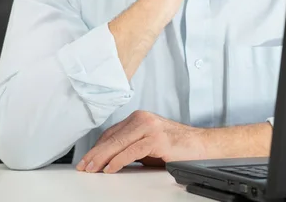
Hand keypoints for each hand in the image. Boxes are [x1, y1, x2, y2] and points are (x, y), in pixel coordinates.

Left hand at [76, 111, 206, 173]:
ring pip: (118, 143)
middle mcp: (143, 119)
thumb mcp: (148, 144)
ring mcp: (150, 127)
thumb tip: (108, 159)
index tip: (86, 159)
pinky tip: (110, 169)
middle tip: (83, 166)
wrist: (202, 145)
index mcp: (140, 118)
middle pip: (112, 137)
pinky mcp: (157, 139)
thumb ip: (130, 145)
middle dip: (95, 154)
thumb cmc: (177, 146)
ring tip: (92, 169)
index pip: (111, 133)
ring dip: (102, 158)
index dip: (97, 147)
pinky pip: (132, 151)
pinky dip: (118, 161)